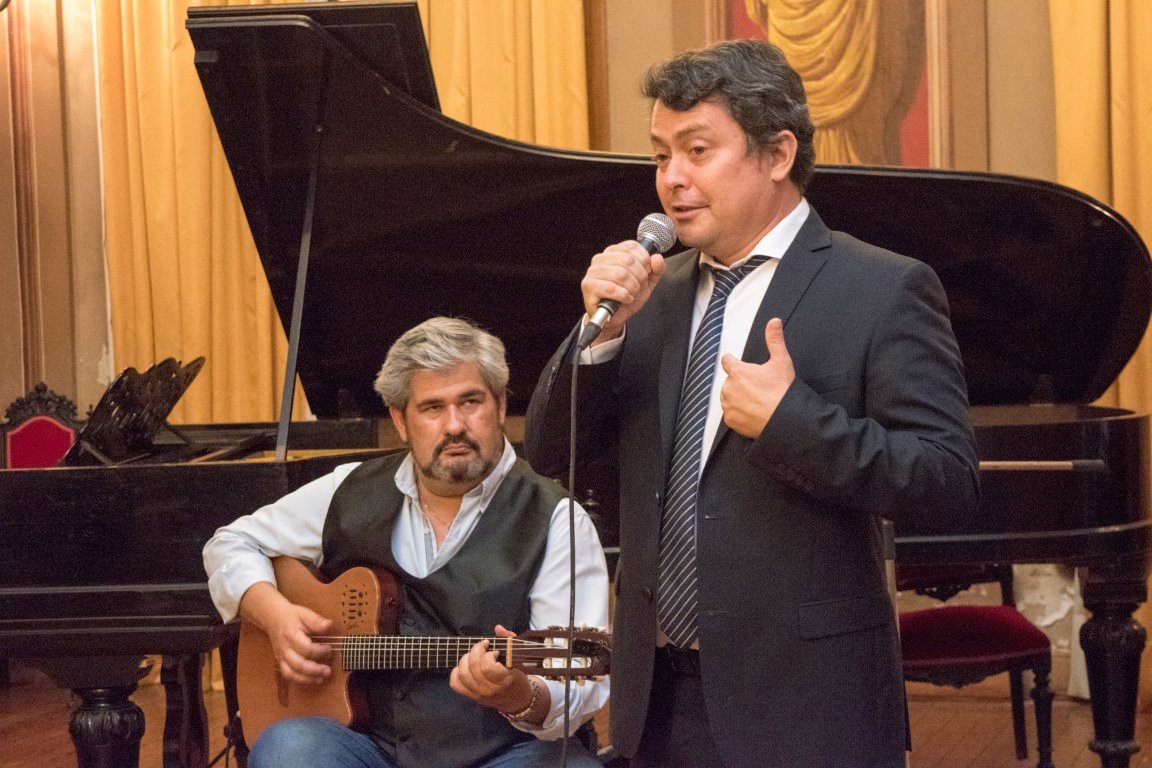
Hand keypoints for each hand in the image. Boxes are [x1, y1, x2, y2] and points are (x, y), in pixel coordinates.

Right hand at [265, 602, 334, 684]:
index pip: (306, 649)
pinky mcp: (280, 662)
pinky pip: (288, 675)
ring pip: (291, 674)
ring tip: (320, 679)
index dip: (320, 652)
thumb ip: (316, 620)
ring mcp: (280, 657)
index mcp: (291, 635)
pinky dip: (299, 680)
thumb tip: (329, 625)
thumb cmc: (291, 616)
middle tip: (328, 670)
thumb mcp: (305, 613)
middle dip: (314, 670)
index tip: (329, 649)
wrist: (273, 618)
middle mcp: (284, 649)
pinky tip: (311, 679)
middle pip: (298, 665)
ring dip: (307, 679)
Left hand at [449, 625, 540, 718]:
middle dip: (476, 651)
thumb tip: (497, 628)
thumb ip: (510, 641)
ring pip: (463, 674)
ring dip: (466, 659)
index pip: (487, 666)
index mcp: (504, 680)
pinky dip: (456, 672)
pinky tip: (465, 666)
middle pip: (473, 667)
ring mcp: (479, 694)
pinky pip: (456, 684)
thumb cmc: (519, 678)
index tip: (495, 651)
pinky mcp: (472, 696)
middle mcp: (490, 689)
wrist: (518, 700)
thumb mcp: (519, 659)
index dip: (488, 654)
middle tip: (483, 647)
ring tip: (474, 655)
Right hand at [580, 241, 665, 342]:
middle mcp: (600, 258)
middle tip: (639, 287)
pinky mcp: (588, 285)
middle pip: (628, 260)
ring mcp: (593, 272)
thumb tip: (658, 258)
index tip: (646, 273)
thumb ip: (655, 269)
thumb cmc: (626, 296)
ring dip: (632, 288)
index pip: (632, 246)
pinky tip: (626, 299)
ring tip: (632, 294)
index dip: (644, 261)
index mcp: (613, 252)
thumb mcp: (646, 282)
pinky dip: (623, 296)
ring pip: (620, 274)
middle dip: (640, 277)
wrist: (613, 317)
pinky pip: (611, 288)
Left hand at [720, 317, 794, 437]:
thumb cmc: (782, 391)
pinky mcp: (730, 420)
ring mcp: (728, 405)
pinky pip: (731, 414)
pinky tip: (752, 412)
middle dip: (740, 382)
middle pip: (730, 381)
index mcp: (737, 372)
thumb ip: (775, 340)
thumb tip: (774, 322)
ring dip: (737, 397)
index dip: (733, 362)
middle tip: (757, 388)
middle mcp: (728, 388)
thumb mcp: (781, 361)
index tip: (739, 365)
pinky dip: (738, 413)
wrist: (785, 418)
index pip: (727, 361)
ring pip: (729, 397)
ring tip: (756, 401)